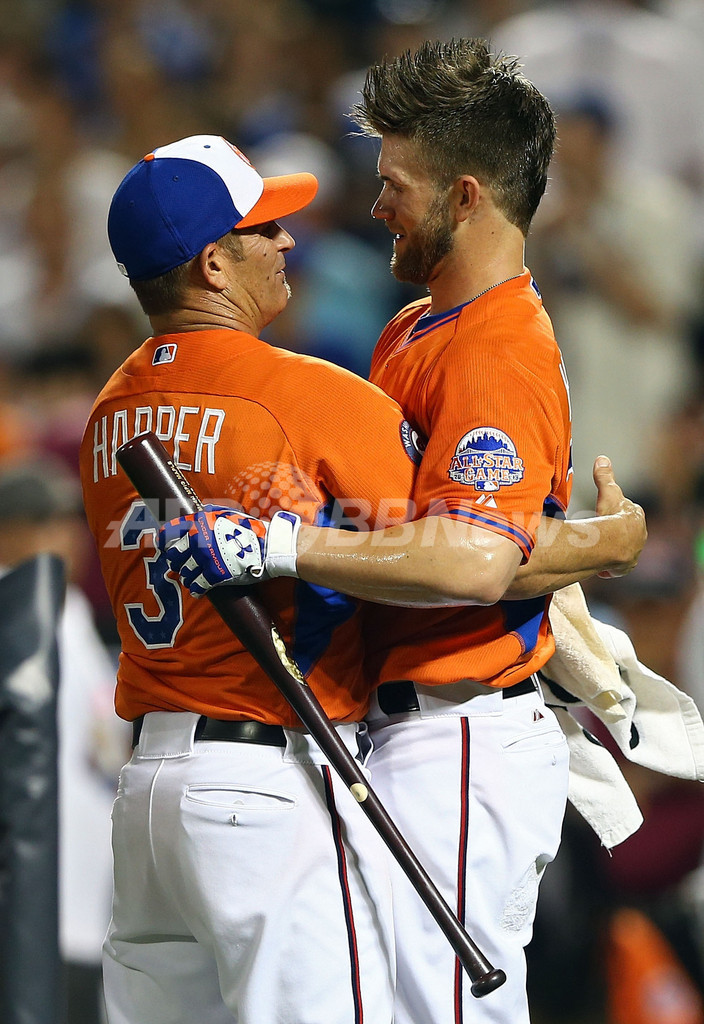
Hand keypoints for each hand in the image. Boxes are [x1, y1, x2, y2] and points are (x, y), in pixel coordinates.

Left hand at [157, 504, 300, 595]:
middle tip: (180, 565)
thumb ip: (206, 513)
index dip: (162, 540)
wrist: (269, 545)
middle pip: (173, 555)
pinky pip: (197, 585)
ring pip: (184, 572)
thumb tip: (192, 512)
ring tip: (192, 578)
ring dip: (187, 576)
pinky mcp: (215, 574)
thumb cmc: (249, 528)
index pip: (169, 532)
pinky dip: (196, 589)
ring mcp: (206, 558)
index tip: (160, 546)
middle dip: (176, 561)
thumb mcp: (226, 512)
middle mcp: (199, 539)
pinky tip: (198, 590)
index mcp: (199, 522)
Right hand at [592, 456, 646, 577]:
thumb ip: (604, 476)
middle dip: (617, 532)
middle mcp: (639, 535)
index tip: (608, 513)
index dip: (618, 511)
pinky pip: (617, 568)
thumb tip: (601, 458)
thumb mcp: (607, 493)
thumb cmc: (611, 516)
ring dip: (614, 550)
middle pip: (628, 532)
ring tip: (601, 550)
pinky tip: (602, 570)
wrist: (613, 543)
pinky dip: (610, 569)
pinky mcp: (625, 567)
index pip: (629, 512)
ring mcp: (633, 552)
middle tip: (603, 531)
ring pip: (624, 550)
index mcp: (636, 517)